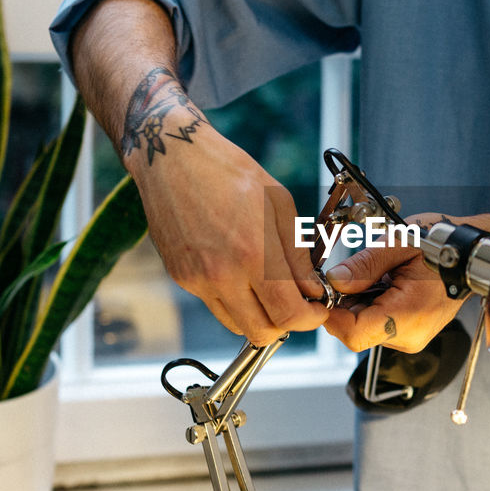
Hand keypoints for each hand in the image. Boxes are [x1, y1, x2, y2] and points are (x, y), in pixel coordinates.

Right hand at [128, 119, 328, 345]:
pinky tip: (241, 273)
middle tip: (296, 303)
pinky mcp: (181, 278)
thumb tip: (312, 289)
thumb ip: (297, 255)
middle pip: (261, 333)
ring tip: (268, 288)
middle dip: (286, 324)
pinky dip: (234, 300)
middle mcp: (222, 274)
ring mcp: (197, 280)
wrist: (172, 157)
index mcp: (253, 254)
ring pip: (237, 325)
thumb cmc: (228, 171)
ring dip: (258, 315)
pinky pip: (215, 305)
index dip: (310, 319)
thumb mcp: (279, 204)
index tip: (317, 309)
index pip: (287, 315)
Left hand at [322, 213, 465, 352]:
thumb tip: (333, 281)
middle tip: (352, 275)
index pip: (354, 334)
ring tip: (377, 277)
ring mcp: (412, 338)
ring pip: (365, 329)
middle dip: (345, 305)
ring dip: (359, 305)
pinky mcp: (411, 334)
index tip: (326, 291)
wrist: (470, 256)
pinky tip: (384, 286)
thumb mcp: (398, 245)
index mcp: (408, 315)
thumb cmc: (441, 246)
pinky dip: (372, 307)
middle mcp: (410, 336)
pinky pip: (379, 327)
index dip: (332, 315)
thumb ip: (363, 266)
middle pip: (356, 332)